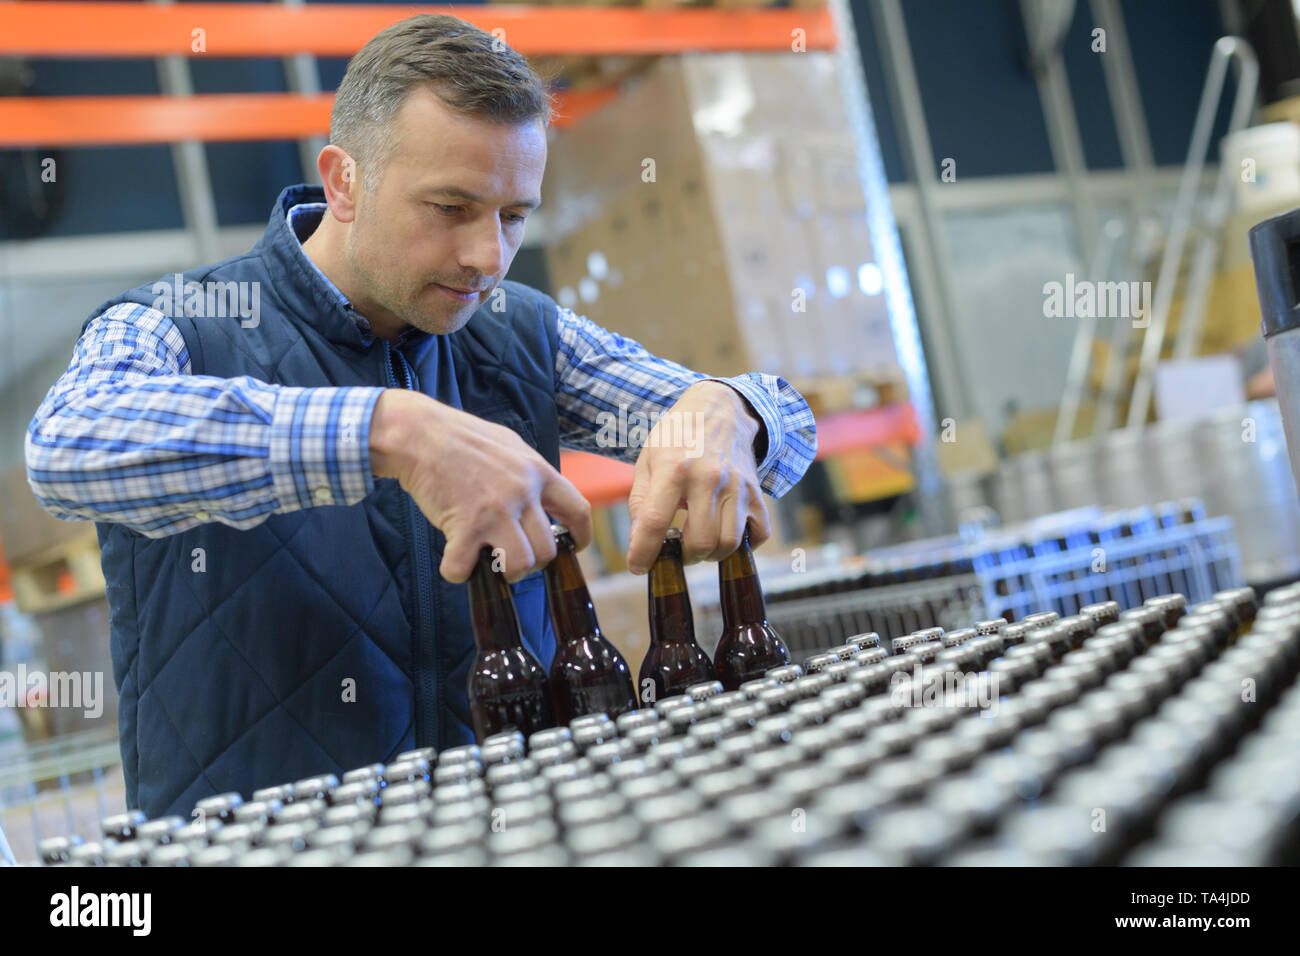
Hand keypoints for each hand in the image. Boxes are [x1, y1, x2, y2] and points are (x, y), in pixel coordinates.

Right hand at [369, 389, 592, 582]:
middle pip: (548, 550)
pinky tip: (453, 561)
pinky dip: (457, 571)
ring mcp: (495, 510)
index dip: (581, 536)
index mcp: (538, 472)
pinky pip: (465, 568)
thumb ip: (531, 473)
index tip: (574, 548)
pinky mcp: (464, 525)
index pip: (579, 511)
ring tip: (489, 561)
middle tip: (515, 556)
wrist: (420, 434)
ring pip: (520, 564)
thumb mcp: (511, 445)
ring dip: (505, 571)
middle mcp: (523, 492)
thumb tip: (544, 498)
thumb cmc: (462, 437)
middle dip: (534, 562)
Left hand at [625, 381, 770, 573]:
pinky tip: (725, 534)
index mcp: (674, 469)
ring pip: (729, 543)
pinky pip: (758, 533)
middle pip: (701, 542)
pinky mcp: (757, 491)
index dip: (644, 552)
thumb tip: (640, 543)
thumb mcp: (648, 460)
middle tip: (677, 550)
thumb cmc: (677, 436)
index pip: (656, 523)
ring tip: (699, 544)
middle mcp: (709, 478)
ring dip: (711, 554)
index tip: (638, 566)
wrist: (719, 408)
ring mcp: (738, 485)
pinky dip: (743, 544)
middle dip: (685, 556)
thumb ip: (641, 502)